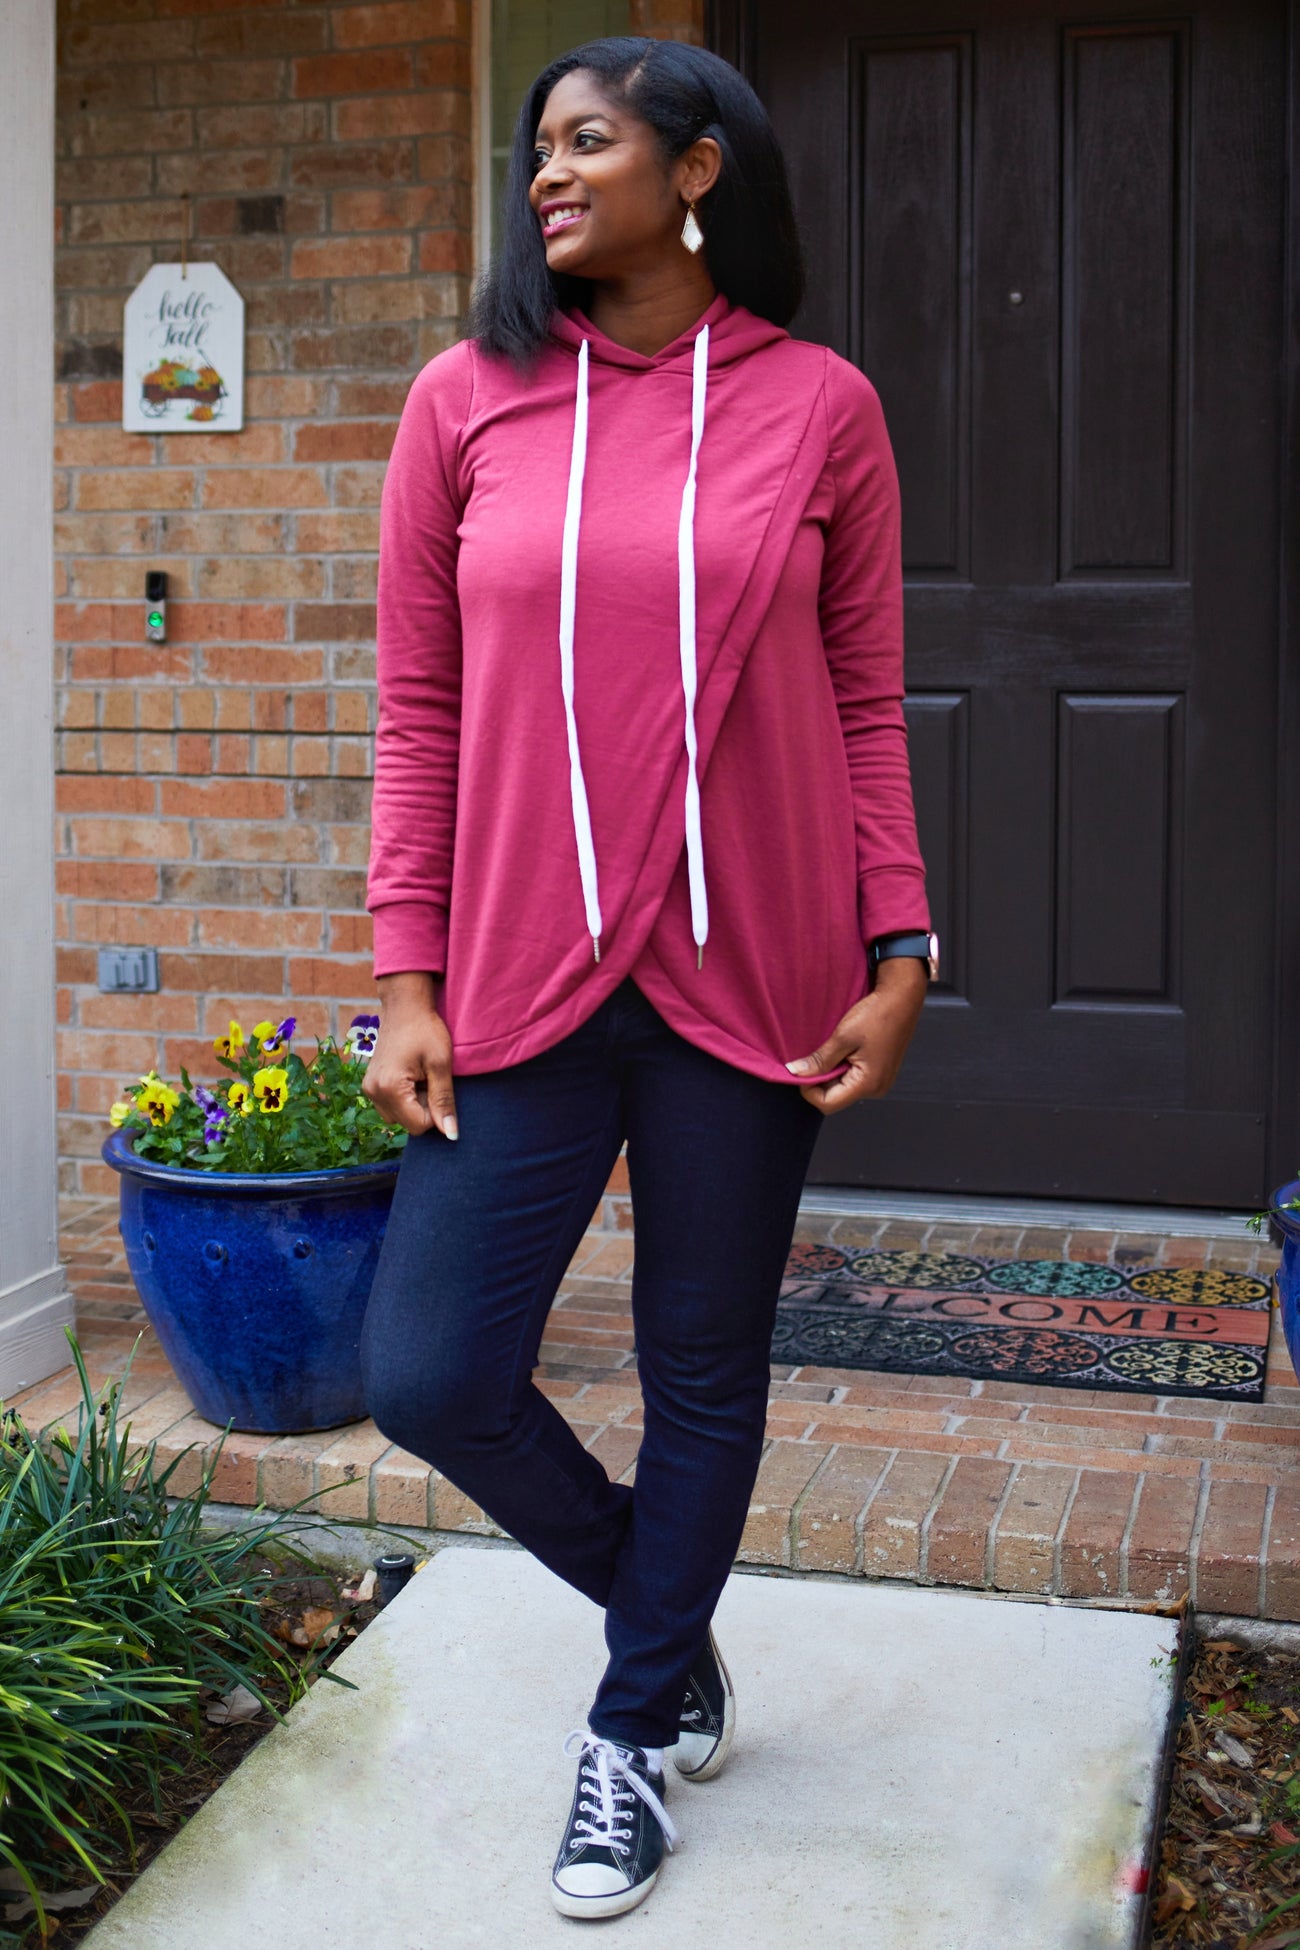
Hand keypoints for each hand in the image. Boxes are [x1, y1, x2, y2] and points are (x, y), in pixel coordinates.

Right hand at [362, 972, 457, 1139]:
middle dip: (423, 1108)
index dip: (435, 1113)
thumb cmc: (426, 1030)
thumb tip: (451, 1134)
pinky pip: (390, 1105)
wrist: (405, 1006)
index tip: (438, 1087)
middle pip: (407, 1124)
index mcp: (390, 1088)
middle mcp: (373, 1092)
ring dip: (414, 1104)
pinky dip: (404, 1098)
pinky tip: (411, 1076)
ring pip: (398, 1117)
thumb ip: (444, 1101)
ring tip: (420, 1076)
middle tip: (429, 1078)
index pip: (418, 1126)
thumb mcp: (441, 1065)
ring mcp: (369, 1089)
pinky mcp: (370, 1084)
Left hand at [785, 957, 927, 1114]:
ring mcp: (880, 1081)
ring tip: (833, 1049)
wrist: (901, 998)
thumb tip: (796, 1072)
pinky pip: (854, 1078)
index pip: (827, 1103)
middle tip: (816, 1055)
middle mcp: (876, 1088)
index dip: (809, 1089)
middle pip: (835, 1097)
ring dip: (831, 1072)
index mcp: (868, 1084)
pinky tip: (843, 1049)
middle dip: (820, 1080)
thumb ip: (819, 1060)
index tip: (801, 1068)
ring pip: (844, 1088)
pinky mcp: (880, 1072)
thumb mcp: (842, 1037)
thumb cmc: (877, 1015)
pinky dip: (842, 1067)